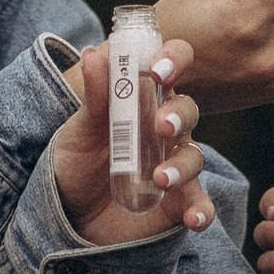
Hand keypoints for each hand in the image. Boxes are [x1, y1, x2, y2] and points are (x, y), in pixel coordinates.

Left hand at [49, 40, 217, 246]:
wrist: (70, 217)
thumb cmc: (79, 162)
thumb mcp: (81, 129)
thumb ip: (94, 96)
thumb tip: (93, 54)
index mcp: (143, 99)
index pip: (170, 67)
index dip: (173, 60)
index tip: (158, 70)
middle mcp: (165, 129)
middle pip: (187, 110)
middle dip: (179, 114)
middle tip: (162, 125)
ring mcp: (174, 165)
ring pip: (194, 156)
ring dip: (182, 164)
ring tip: (161, 178)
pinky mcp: (178, 202)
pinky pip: (199, 203)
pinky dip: (202, 210)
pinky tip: (195, 219)